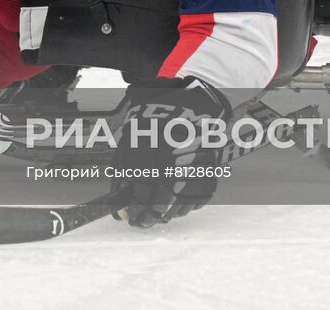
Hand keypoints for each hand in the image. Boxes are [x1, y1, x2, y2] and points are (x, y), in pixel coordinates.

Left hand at [111, 78, 230, 228]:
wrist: (188, 106)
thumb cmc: (154, 124)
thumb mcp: (131, 141)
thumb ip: (123, 171)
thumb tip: (118, 201)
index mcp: (152, 150)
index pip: (144, 191)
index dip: (137, 210)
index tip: (131, 220)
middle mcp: (176, 160)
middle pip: (164, 201)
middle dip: (151, 216)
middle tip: (142, 222)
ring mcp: (196, 166)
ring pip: (182, 204)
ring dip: (168, 213)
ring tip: (158, 214)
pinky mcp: (210, 170)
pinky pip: (198, 198)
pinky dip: (186, 205)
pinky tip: (175, 204)